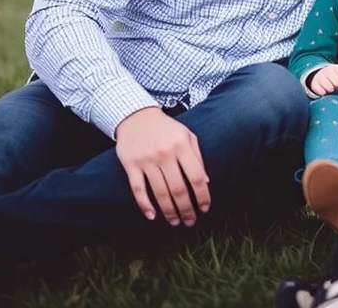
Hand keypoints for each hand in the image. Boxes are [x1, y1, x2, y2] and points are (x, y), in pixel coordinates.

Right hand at [115, 107, 209, 225]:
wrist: (137, 116)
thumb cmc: (166, 128)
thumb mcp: (187, 135)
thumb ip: (197, 157)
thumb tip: (206, 182)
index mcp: (181, 145)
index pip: (196, 176)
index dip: (203, 195)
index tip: (205, 208)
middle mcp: (165, 153)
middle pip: (178, 189)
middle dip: (187, 209)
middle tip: (190, 221)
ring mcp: (147, 160)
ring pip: (160, 192)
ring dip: (169, 211)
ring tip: (175, 222)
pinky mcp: (131, 165)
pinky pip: (138, 189)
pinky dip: (144, 205)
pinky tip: (152, 216)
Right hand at [310, 64, 337, 94]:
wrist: (321, 74)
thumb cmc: (337, 76)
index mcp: (337, 68)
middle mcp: (328, 71)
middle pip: (337, 82)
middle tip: (337, 86)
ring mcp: (320, 76)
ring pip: (329, 87)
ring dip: (331, 89)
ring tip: (331, 88)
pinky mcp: (314, 84)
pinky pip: (320, 91)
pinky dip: (323, 93)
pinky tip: (324, 91)